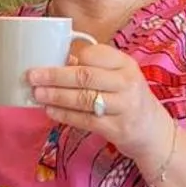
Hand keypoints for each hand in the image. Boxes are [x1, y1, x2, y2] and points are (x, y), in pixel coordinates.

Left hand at [27, 40, 173, 172]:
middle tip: (32, 77)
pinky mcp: (118, 129)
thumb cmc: (128, 99)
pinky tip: (50, 112)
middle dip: (55, 77)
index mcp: (126, 64)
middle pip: (85, 77)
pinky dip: (65, 115)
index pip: (94, 54)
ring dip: (56, 97)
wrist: (153, 131)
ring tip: (37, 94)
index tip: (48, 60)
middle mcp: (127, 83)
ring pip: (83, 99)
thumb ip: (95, 69)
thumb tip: (61, 62)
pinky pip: (86, 120)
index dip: (69, 58)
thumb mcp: (119, 77)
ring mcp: (124, 107)